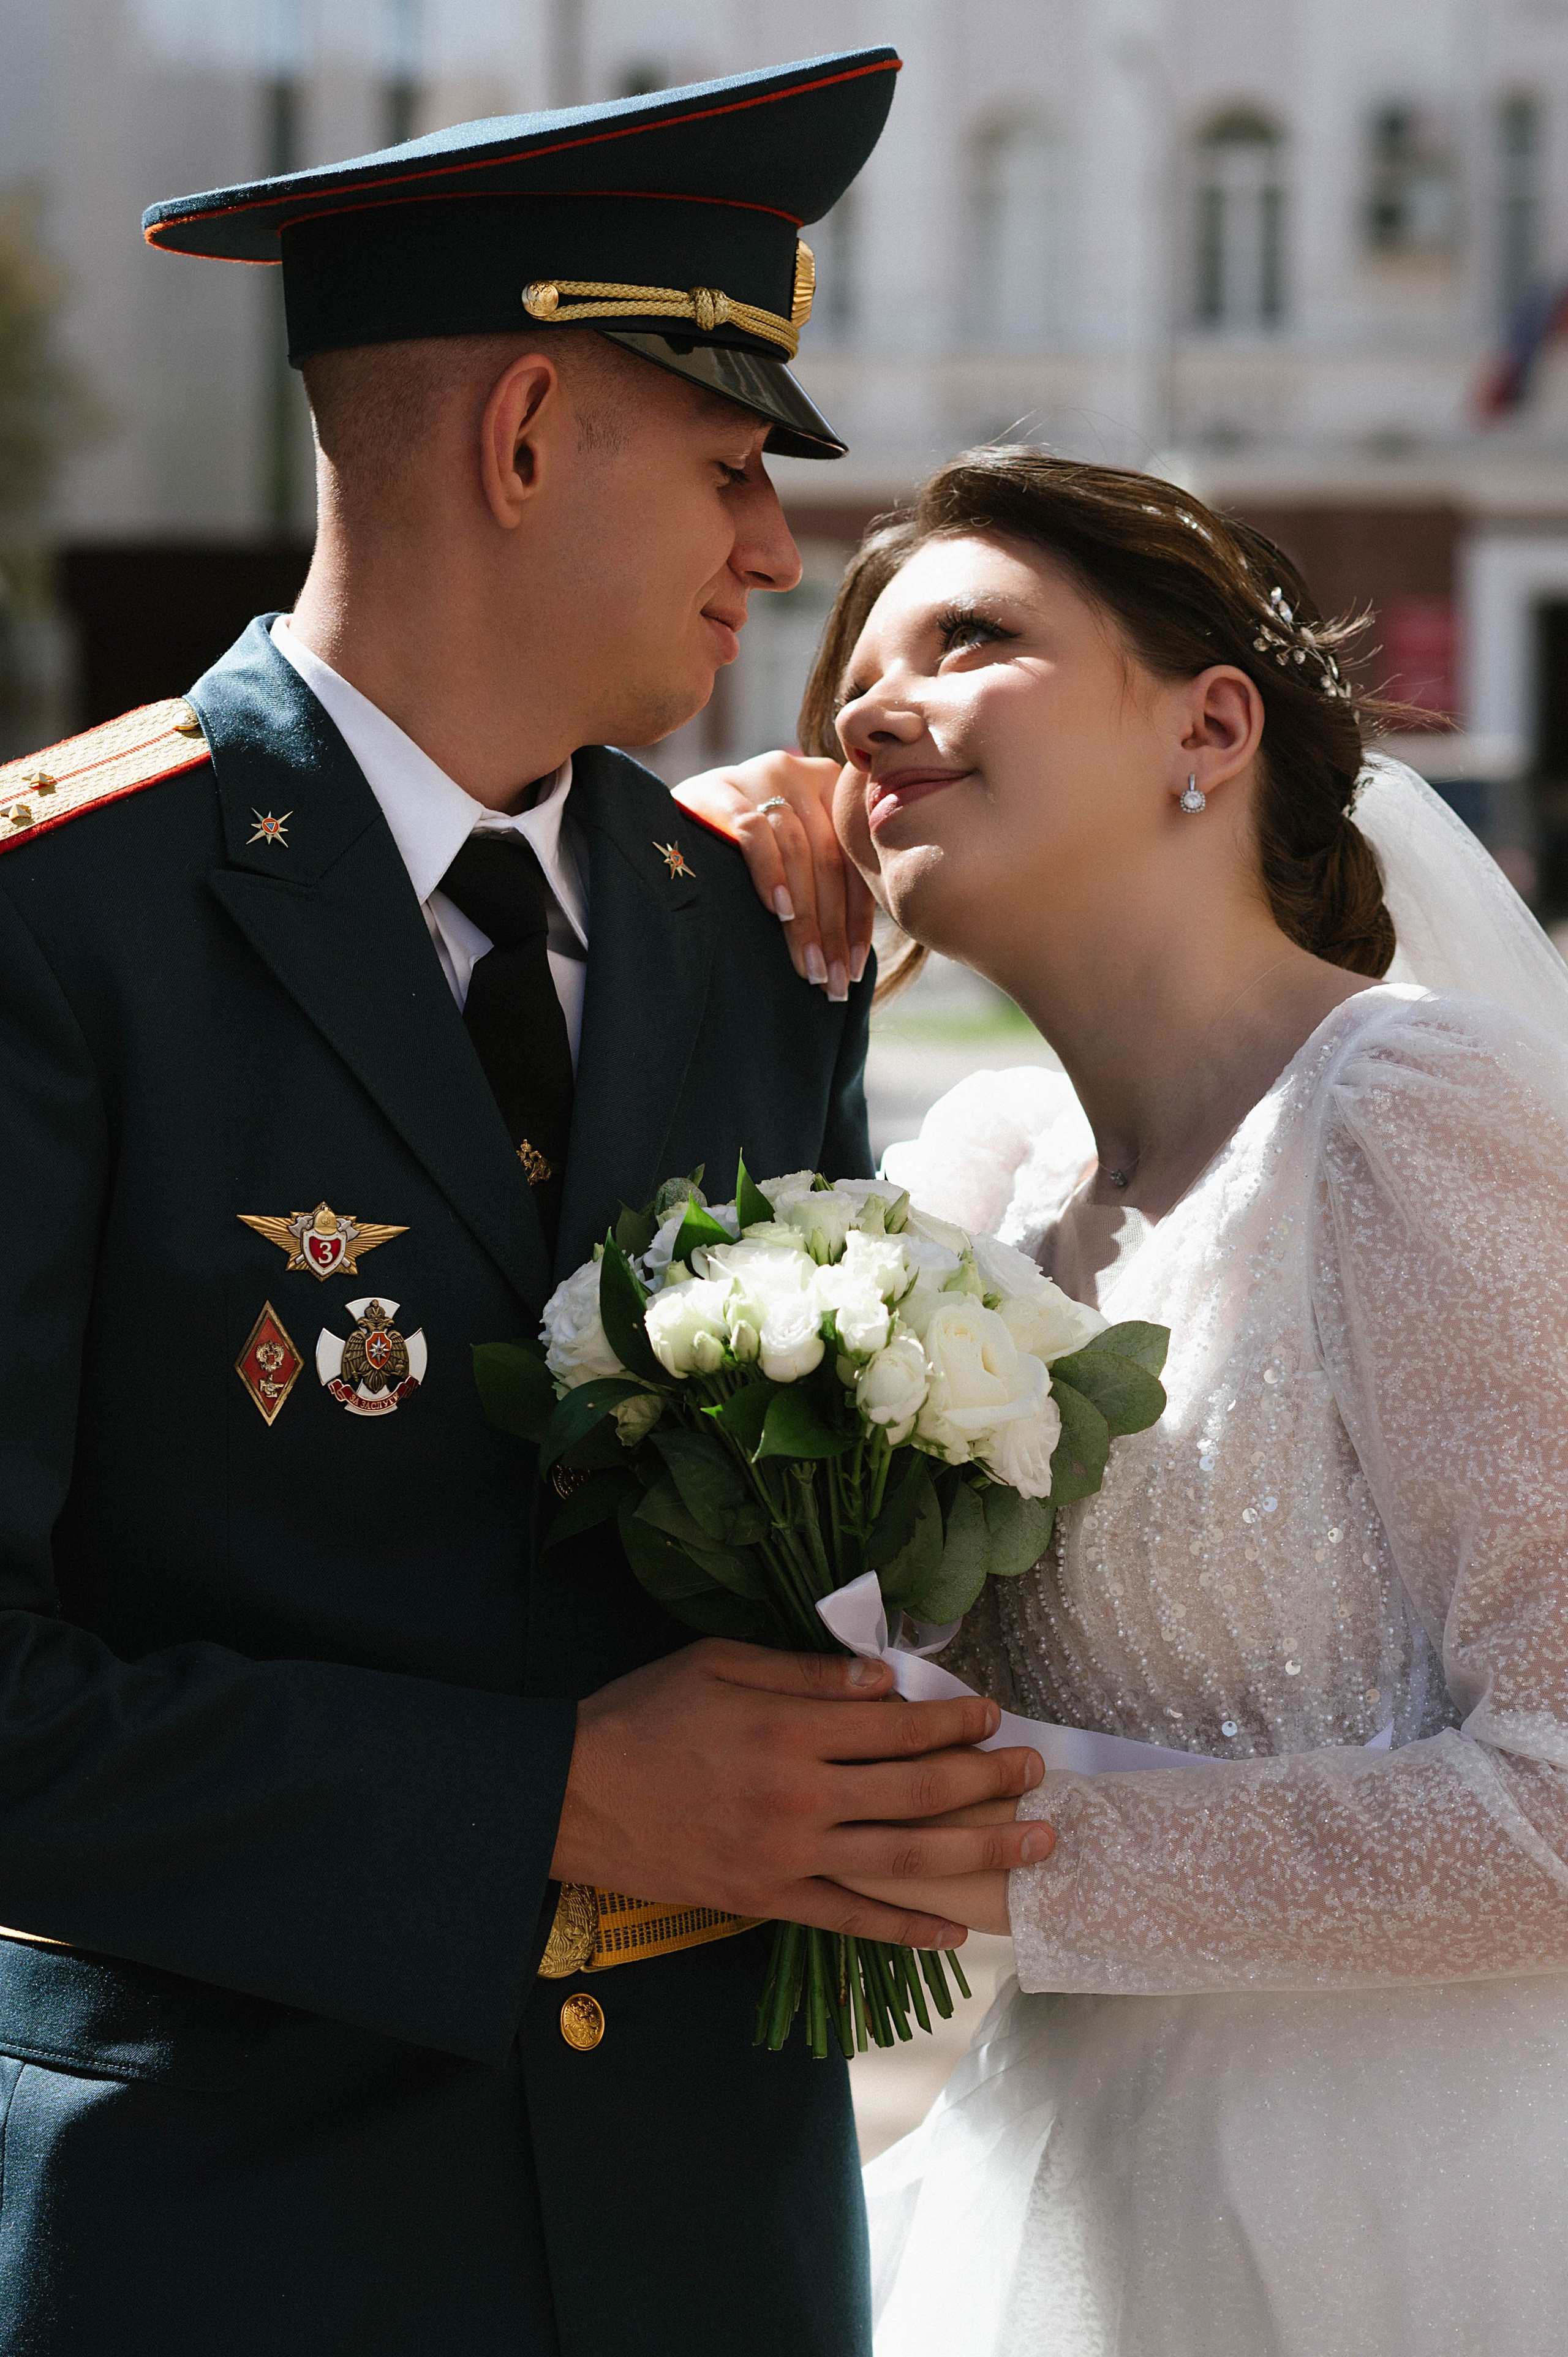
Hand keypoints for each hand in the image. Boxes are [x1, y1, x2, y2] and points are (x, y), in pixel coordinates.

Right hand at [550, 1639, 1053, 1949]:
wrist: (570, 1795)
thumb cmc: (643, 1715)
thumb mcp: (719, 1664)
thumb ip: (805, 1673)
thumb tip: (883, 1679)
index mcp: (789, 1729)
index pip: (897, 1725)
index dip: (953, 1720)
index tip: (991, 1714)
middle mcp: (799, 1795)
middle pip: (916, 1791)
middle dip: (987, 1779)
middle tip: (1036, 1769)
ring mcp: (787, 1856)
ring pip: (902, 1858)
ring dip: (977, 1850)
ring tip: (1034, 1842)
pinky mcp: (767, 1899)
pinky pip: (851, 1918)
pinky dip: (906, 1928)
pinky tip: (955, 1928)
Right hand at [671, 752, 874, 1001]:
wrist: (670, 817)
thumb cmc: (744, 852)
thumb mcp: (796, 857)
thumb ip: (828, 883)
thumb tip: (855, 962)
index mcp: (834, 789)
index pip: (854, 862)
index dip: (858, 922)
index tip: (853, 973)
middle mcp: (803, 773)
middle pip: (829, 860)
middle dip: (832, 930)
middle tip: (831, 983)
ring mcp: (763, 775)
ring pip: (798, 851)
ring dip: (805, 917)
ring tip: (807, 966)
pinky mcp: (723, 787)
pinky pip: (754, 832)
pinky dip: (770, 873)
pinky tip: (779, 911)